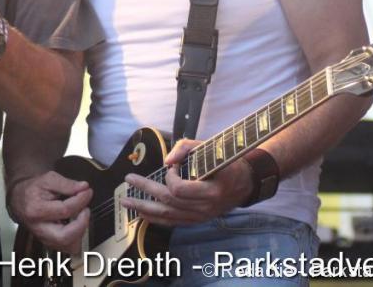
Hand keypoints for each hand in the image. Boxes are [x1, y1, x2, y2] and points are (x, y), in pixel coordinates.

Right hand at [11, 172, 92, 254]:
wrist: (20, 198)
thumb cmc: (33, 189)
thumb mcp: (48, 179)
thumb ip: (67, 184)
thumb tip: (84, 187)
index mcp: (36, 210)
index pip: (65, 210)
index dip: (81, 200)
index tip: (87, 191)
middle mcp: (39, 228)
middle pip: (65, 236)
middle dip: (81, 224)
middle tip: (85, 210)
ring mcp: (44, 238)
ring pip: (68, 246)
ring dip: (80, 232)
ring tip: (80, 217)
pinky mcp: (49, 243)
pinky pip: (68, 248)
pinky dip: (76, 238)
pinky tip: (75, 224)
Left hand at [120, 138, 253, 226]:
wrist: (245, 183)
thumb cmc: (227, 163)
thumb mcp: (210, 149)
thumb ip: (186, 149)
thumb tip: (166, 161)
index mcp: (210, 191)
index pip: (179, 190)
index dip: (170, 177)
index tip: (172, 166)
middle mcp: (205, 208)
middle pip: (168, 202)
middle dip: (145, 190)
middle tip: (129, 180)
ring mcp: (201, 216)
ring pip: (168, 215)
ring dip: (145, 208)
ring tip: (127, 201)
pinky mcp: (197, 219)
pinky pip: (174, 222)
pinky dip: (156, 218)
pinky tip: (142, 213)